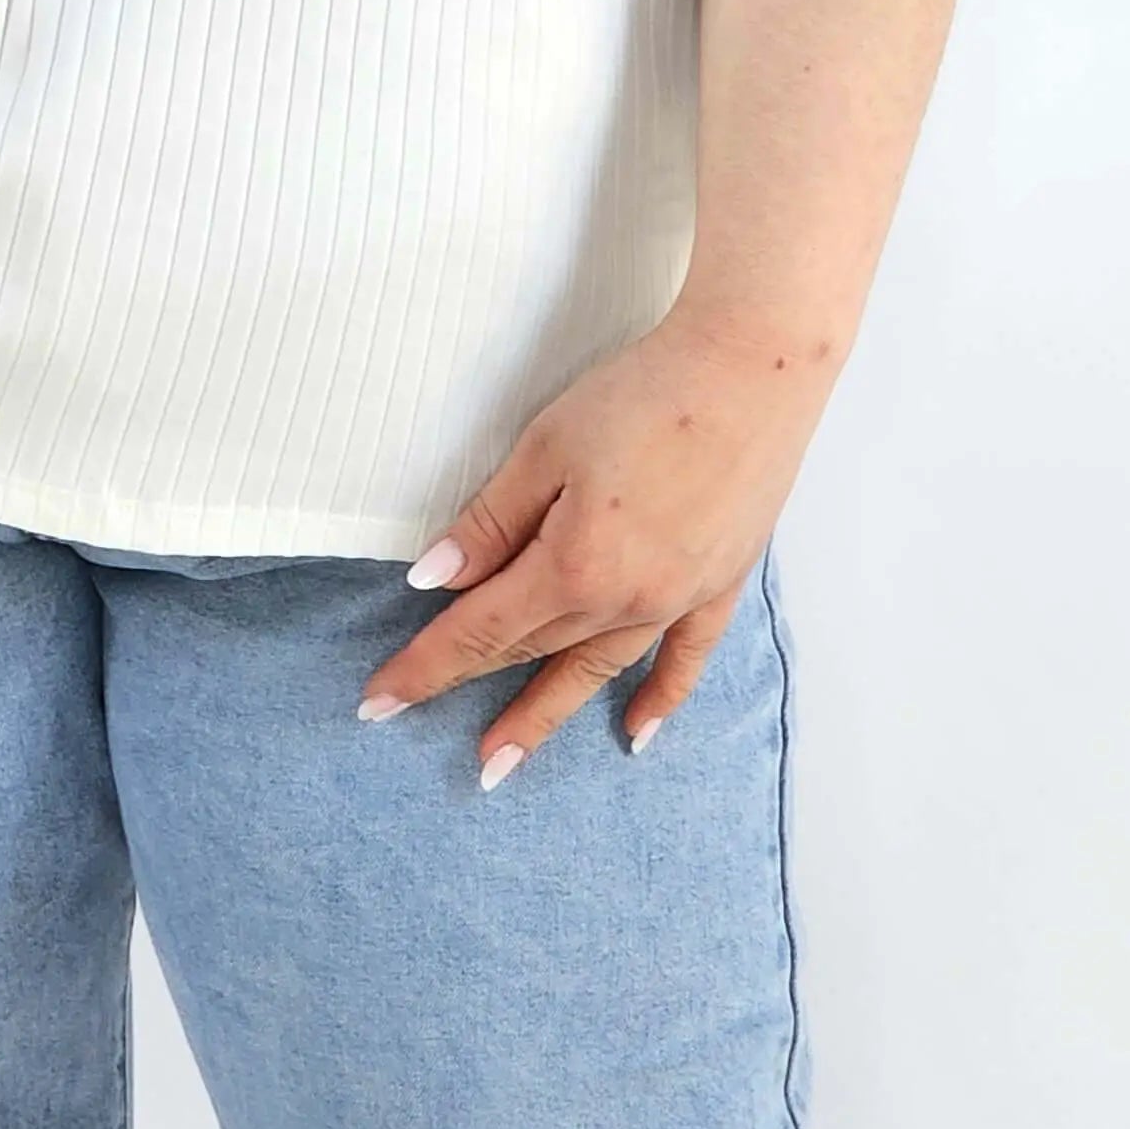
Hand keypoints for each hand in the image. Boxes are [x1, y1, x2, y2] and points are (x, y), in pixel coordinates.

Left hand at [353, 306, 843, 784]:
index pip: (480, 630)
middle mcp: (627, 600)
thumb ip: (490, 523)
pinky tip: (636, 734)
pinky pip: (684, 659)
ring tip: (503, 760)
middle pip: (530, 648)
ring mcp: (678, 599)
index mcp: (575, 565)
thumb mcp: (546, 447)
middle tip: (410, 718)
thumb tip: (431, 581)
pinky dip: (659, 698)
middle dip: (467, 684)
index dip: (425, 666)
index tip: (377, 702)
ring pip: (596, 669)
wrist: (752, 368)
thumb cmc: (644, 394)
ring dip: (546, 715)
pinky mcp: (720, 584)